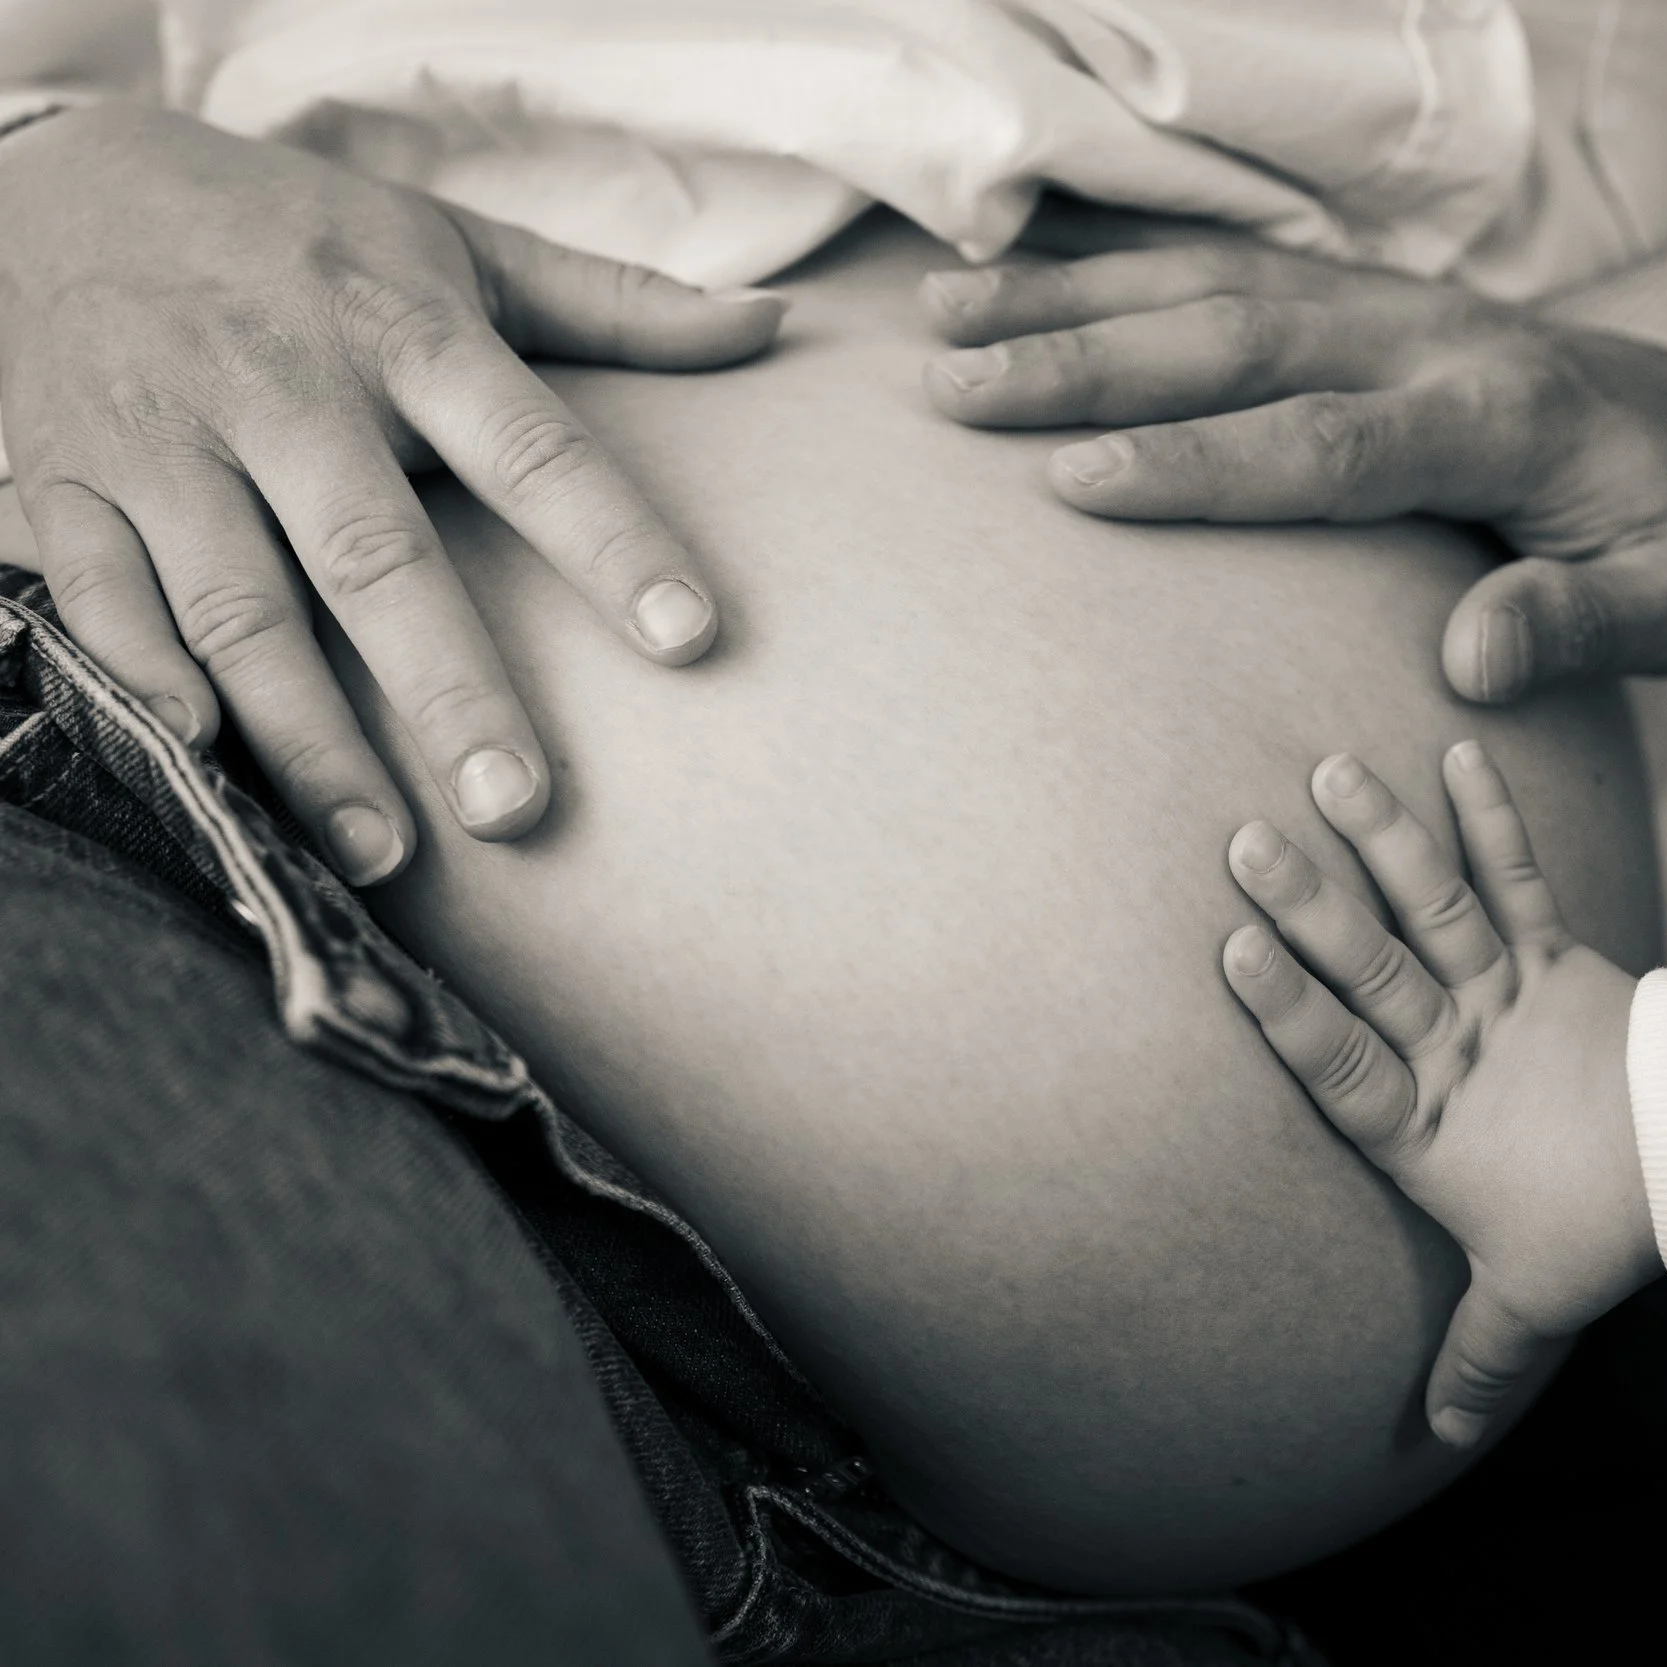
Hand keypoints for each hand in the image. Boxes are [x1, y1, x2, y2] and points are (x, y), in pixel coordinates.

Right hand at [0, 105, 786, 880]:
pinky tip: (201, 760)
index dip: (612, 540)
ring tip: (385, 853)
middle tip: (521, 810)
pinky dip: (138, 679)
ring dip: (308, 736)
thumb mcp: (453, 242)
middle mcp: (283, 389)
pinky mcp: (59, 484)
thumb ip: (614, 303)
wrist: (37, 173)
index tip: (693, 640)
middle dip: (449, 688)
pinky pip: (95, 597)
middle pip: (377, 553)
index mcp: (402, 330)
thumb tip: (774, 325)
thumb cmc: (293, 236)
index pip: (531, 445)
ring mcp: (164, 441)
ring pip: (238, 605)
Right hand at [919, 228, 1666, 703]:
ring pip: (1214, 287)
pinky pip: (1226, 269)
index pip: (1328, 445)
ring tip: (942, 320)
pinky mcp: (1362, 300)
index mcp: (1498, 423)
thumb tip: (1471, 661)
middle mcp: (1429, 342)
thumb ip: (1580, 623)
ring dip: (1075, 299)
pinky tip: (1016, 278)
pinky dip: (1119, 271)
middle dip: (1089, 361)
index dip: (1202, 463)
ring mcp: (1390, 307)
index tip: (1078, 481)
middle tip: (955, 388)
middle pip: (1240, 340)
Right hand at [1221, 742, 1660, 1447]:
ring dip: (1383, 839)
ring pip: (1431, 910)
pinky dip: (1490, 816)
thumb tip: (1433, 1441)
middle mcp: (1453, 1048)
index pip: (1340, 1064)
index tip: (1230, 952)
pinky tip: (1456, 750)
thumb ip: (1476, 1360)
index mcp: (1426, 1126)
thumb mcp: (1529, 1302)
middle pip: (1371, 973)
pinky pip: (1517, 878)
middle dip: (1309, 906)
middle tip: (1246, 841)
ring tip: (1330, 769)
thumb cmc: (1600, 1226)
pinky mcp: (1553, 956)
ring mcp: (1502, 993)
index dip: (1286, 1012)